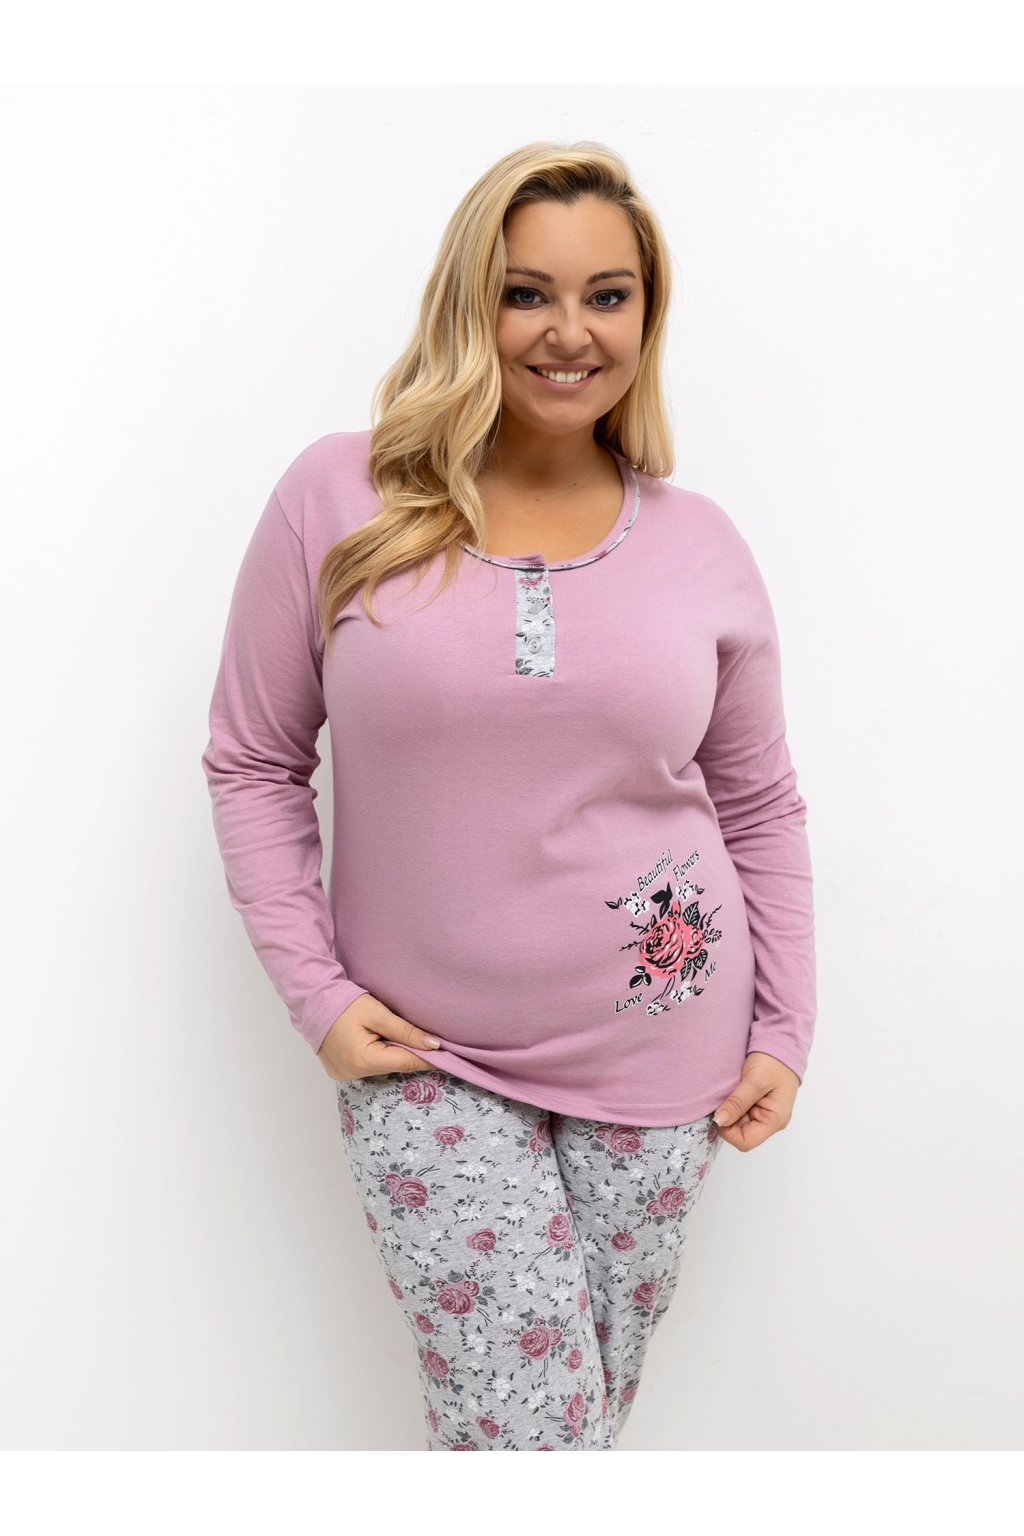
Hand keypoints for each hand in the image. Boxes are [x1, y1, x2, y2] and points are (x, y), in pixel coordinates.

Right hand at [316, 993, 443, 1081]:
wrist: (313, 1000)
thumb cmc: (346, 1003)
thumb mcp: (379, 1014)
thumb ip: (407, 1032)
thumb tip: (435, 1046)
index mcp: (363, 1060)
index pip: (406, 1062)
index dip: (427, 1058)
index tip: (447, 1053)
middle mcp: (353, 1074)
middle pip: (393, 1066)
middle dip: (407, 1053)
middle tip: (420, 1038)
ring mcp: (344, 1075)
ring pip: (382, 1068)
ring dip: (391, 1055)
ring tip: (391, 1035)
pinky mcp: (339, 1072)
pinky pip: (367, 1068)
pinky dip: (376, 1057)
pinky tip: (374, 1042)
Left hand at [711, 1052, 799, 1150]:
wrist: (781, 1044)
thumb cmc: (774, 1063)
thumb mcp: (754, 1081)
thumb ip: (737, 1102)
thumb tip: (719, 1121)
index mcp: (774, 1120)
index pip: (746, 1141)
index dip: (728, 1131)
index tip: (718, 1114)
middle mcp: (769, 1121)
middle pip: (740, 1133)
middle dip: (727, 1120)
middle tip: (719, 1101)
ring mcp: (763, 1114)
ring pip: (737, 1123)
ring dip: (728, 1111)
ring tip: (725, 1094)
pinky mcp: (756, 1105)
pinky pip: (739, 1112)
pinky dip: (731, 1105)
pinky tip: (728, 1093)